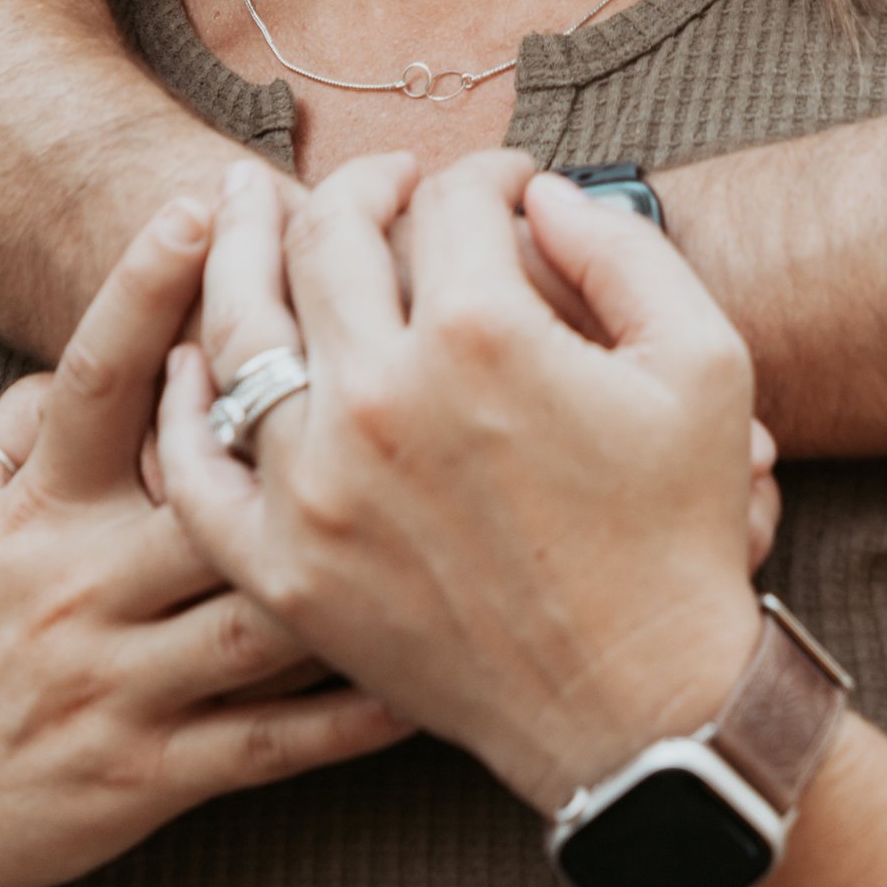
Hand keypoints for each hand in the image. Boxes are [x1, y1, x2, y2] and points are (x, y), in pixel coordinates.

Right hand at [0, 192, 408, 886]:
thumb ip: (30, 422)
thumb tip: (107, 336)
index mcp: (37, 506)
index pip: (91, 379)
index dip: (142, 291)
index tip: (201, 205)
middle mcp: (81, 583)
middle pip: (209, 483)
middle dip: (300, 414)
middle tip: (404, 341)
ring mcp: (119, 683)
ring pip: (260, 609)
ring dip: (358, 559)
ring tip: (456, 501)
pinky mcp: (151, 776)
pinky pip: (274, 741)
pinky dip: (353, 714)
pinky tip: (431, 678)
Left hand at [194, 162, 783, 573]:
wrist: (642, 709)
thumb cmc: (681, 531)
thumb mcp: (704, 362)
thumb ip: (623, 250)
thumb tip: (540, 195)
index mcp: (482, 335)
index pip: (450, 203)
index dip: (486, 177)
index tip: (509, 190)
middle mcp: (379, 398)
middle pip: (328, 240)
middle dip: (360, 186)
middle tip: (385, 181)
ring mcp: (315, 487)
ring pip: (238, 330)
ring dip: (237, 249)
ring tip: (241, 208)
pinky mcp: (283, 571)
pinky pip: (198, 469)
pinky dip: (181, 403)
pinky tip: (188, 358)